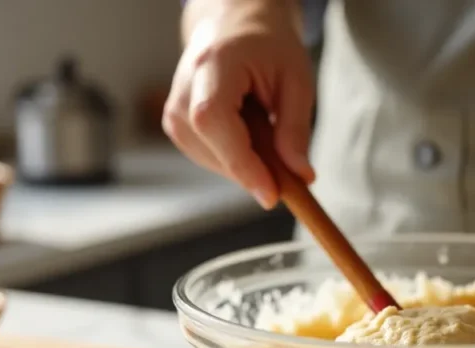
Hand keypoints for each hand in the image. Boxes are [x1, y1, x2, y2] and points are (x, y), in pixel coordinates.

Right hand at [163, 0, 314, 207]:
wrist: (235, 25)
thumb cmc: (268, 46)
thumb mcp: (296, 80)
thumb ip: (296, 128)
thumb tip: (300, 175)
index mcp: (212, 66)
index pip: (215, 122)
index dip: (242, 164)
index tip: (271, 194)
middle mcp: (183, 89)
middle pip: (212, 148)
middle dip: (254, 169)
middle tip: (290, 168)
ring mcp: (174, 110)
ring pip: (211, 160)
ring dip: (247, 162)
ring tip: (267, 129)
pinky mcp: (177, 126)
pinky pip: (209, 158)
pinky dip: (236, 157)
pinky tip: (250, 133)